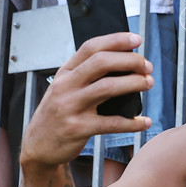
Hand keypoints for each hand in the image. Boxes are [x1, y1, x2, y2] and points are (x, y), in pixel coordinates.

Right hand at [20, 33, 152, 168]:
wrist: (38, 146)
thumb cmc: (58, 115)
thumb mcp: (65, 89)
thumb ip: (87, 76)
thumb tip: (126, 64)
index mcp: (65, 73)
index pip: (91, 47)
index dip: (116, 40)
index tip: (136, 39)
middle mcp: (66, 86)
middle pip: (101, 62)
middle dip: (130, 61)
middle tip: (147, 67)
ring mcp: (70, 107)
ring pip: (107, 87)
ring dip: (134, 83)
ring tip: (148, 83)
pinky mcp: (77, 129)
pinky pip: (111, 123)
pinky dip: (132, 122)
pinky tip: (144, 121)